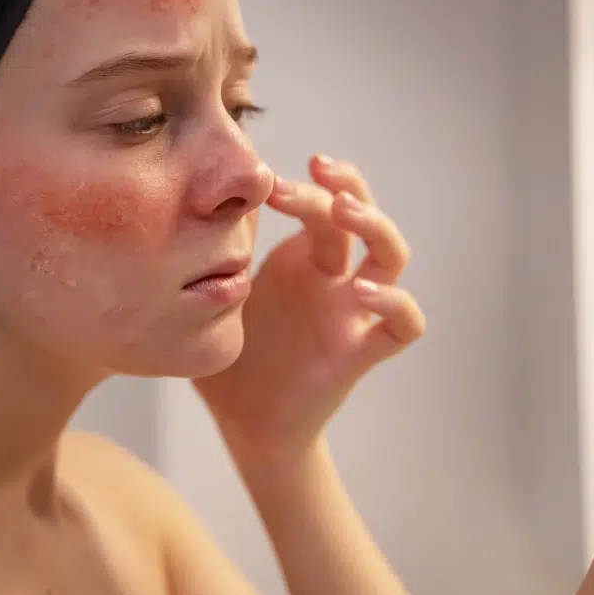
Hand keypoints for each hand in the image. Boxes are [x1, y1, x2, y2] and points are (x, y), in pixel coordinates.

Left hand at [193, 155, 424, 464]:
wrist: (244, 425)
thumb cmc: (229, 361)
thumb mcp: (212, 300)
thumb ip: (209, 256)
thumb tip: (192, 202)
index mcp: (302, 261)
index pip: (321, 205)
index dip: (306, 185)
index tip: (269, 180)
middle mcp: (333, 280)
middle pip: (362, 216)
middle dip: (346, 185)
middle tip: (317, 169)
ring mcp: (350, 313)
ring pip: (392, 257)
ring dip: (377, 226)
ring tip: (345, 211)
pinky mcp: (358, 352)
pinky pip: (402, 327)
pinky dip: (396, 304)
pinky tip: (364, 292)